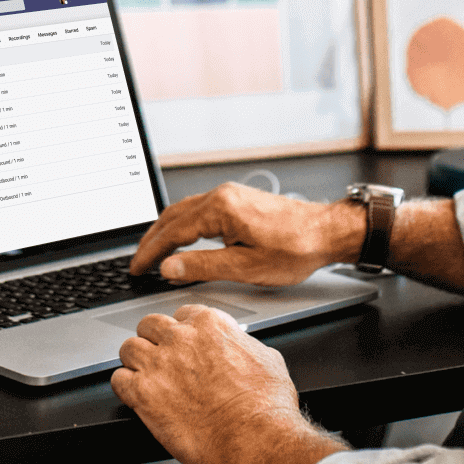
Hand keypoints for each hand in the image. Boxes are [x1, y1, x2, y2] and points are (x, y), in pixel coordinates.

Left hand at [111, 305, 342, 463]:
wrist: (254, 440)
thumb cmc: (266, 406)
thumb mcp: (267, 358)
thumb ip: (243, 346)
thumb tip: (241, 349)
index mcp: (211, 324)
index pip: (183, 314)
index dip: (182, 331)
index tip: (183, 343)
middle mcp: (181, 339)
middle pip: (150, 325)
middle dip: (154, 339)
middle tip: (160, 357)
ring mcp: (159, 365)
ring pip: (129, 348)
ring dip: (135, 360)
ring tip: (142, 373)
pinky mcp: (144, 395)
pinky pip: (118, 380)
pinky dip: (124, 386)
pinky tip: (134, 394)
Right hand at [130, 181, 362, 284]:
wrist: (326, 232)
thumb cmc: (295, 249)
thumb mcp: (246, 266)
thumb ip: (203, 266)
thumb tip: (169, 267)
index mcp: (221, 208)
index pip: (173, 231)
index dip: (151, 252)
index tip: (137, 268)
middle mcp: (223, 195)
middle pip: (174, 216)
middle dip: (153, 240)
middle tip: (138, 262)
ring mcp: (232, 196)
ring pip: (186, 211)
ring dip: (167, 231)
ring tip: (153, 253)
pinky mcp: (240, 201)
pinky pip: (201, 210)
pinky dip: (184, 225)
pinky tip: (182, 239)